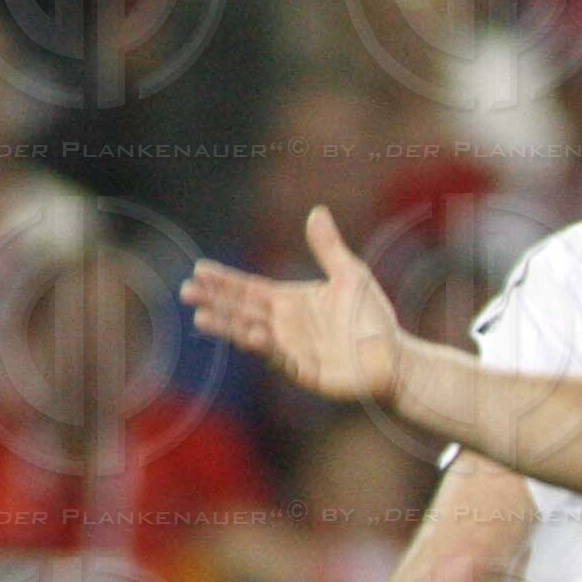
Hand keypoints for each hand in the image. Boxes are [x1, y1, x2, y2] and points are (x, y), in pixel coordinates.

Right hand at [182, 207, 403, 401]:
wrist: (395, 358)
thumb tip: (317, 210)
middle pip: (241, 310)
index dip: (224, 280)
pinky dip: (265, 347)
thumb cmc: (372, 319)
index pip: (248, 288)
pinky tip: (252, 333)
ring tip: (201, 317)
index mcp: (288, 301)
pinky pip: (280, 358)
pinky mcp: (303, 371)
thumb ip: (328, 247)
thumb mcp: (350, 275)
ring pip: (251, 334)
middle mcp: (282, 325)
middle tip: (186, 290)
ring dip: (227, 326)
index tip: (199, 268)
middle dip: (214, 300)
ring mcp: (290, 349)